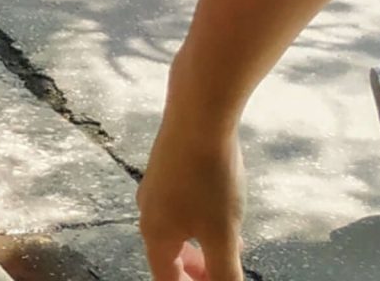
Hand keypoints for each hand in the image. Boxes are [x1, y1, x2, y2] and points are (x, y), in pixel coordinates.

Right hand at [138, 122, 241, 280]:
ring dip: (201, 245)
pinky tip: (222, 207)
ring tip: (231, 242)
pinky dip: (199, 221)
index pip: (166, 279)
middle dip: (198, 270)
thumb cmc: (209, 178)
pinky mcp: (164, 168)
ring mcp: (154, 188)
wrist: (197, 116)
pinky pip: (178, 207)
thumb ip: (224, 272)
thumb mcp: (223, 233)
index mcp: (156, 235)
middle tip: (226, 271)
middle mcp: (148, 213)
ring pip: (176, 230)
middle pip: (169, 256)